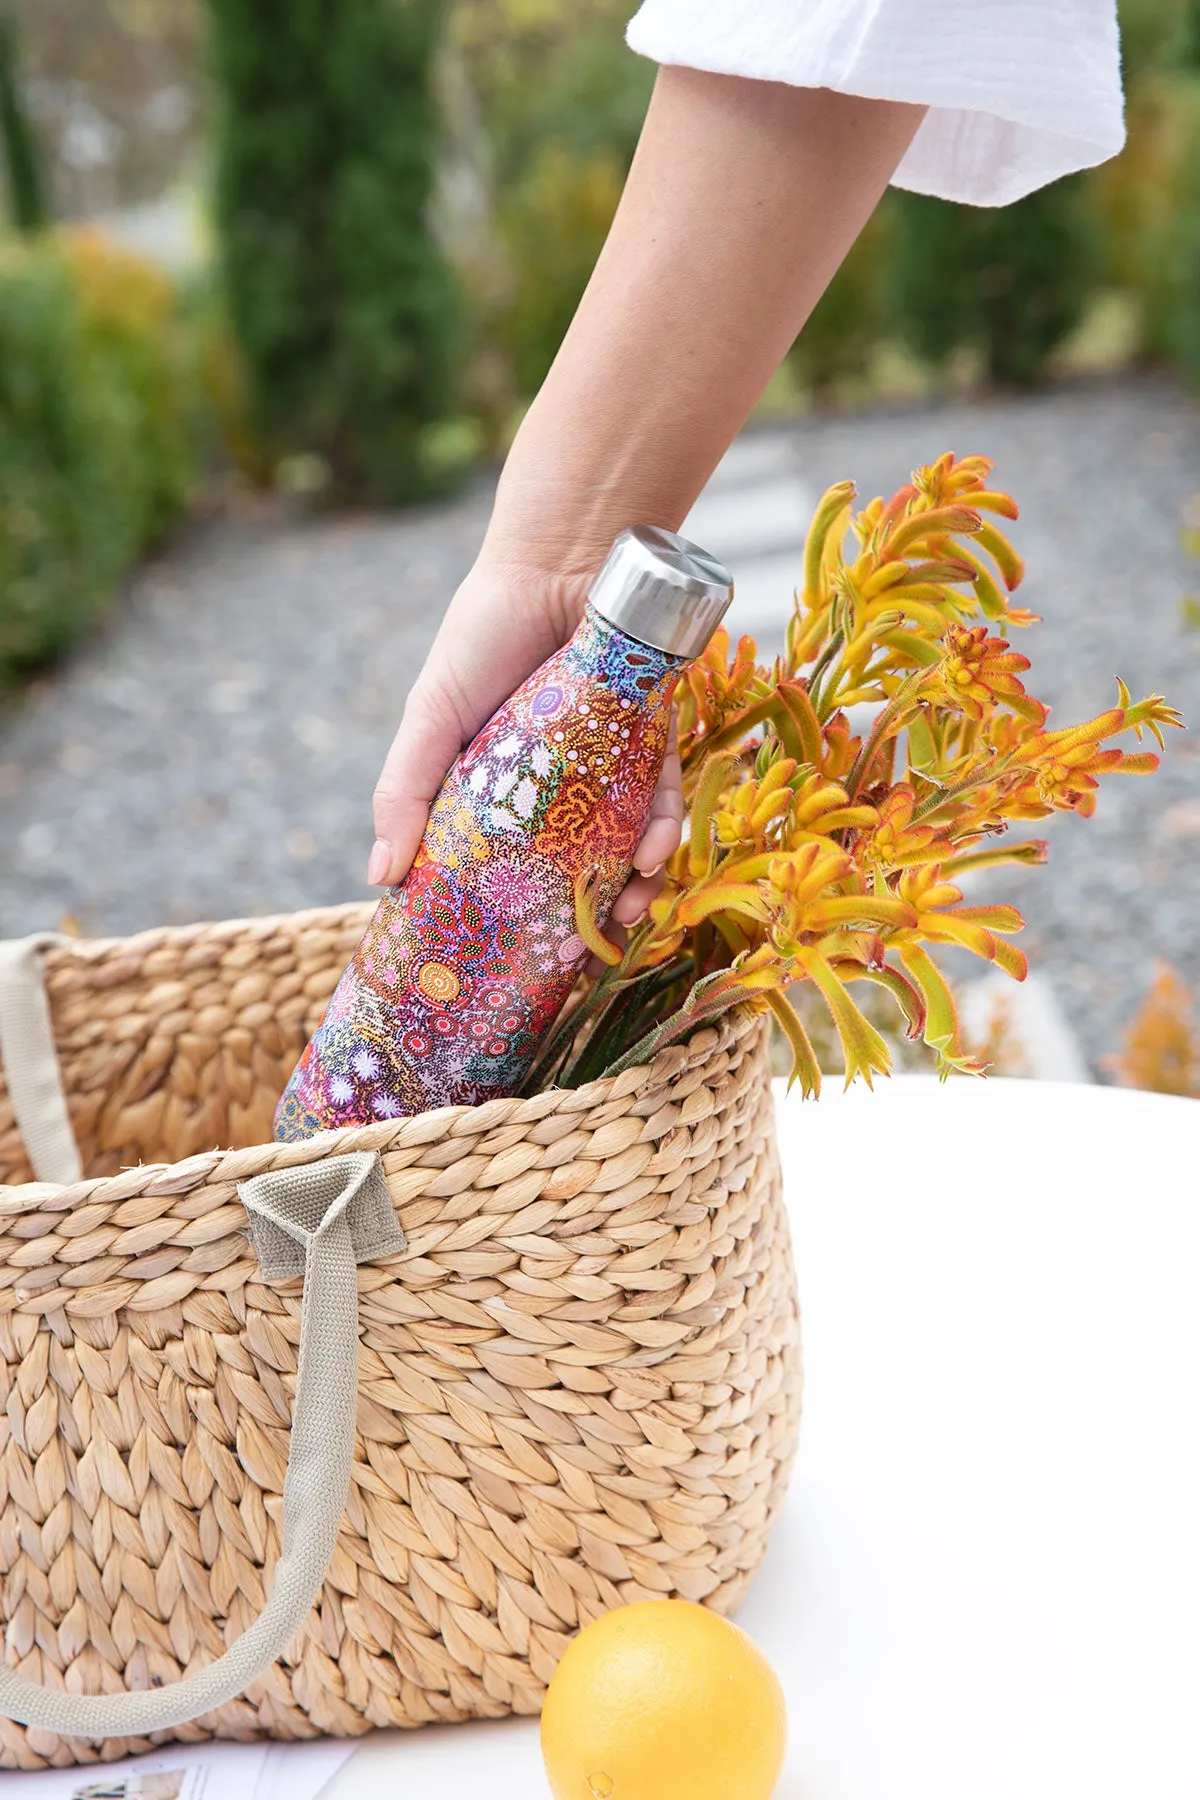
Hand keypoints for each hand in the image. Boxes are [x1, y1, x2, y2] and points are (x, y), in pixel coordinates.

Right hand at [368, 551, 683, 927]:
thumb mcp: (430, 719)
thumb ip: (404, 794)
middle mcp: (554, 787)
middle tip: (586, 950)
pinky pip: (661, 799)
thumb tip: (378, 881)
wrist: (562, 562)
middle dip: (581, 913)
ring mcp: (606, 768)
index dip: (509, 913)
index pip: (502, 865)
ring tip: (629, 908)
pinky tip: (654, 852)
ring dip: (633, 884)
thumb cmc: (483, 638)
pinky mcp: (652, 742)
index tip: (510, 960)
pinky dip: (660, 830)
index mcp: (496, 790)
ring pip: (624, 844)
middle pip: (573, 866)